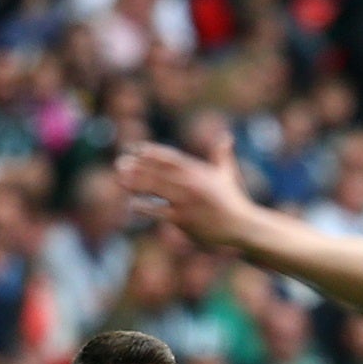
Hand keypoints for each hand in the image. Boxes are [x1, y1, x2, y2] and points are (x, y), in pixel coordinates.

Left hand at [118, 137, 258, 248]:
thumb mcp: (228, 174)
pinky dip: (145, 207)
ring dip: (135, 183)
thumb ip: (222, 155)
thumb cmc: (234, 201)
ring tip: (120, 178)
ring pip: (155, 189)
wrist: (243, 227)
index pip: (170, 157)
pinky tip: (133, 204)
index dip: (151, 152)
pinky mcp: (184, 219)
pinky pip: (159, 211)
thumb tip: (226, 136)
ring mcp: (186, 202)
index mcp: (198, 171)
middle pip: (158, 171)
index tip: (135, 148)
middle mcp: (190, 184)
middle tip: (119, 162)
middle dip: (137, 166)